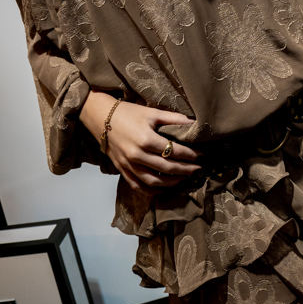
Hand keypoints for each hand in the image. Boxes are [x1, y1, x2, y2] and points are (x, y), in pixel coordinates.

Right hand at [81, 92, 199, 192]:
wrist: (101, 118)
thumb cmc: (127, 113)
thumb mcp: (152, 112)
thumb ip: (173, 119)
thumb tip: (193, 123)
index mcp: (146, 139)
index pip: (174, 151)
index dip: (190, 155)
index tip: (202, 155)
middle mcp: (137, 155)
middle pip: (167, 168)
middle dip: (186, 170)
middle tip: (198, 169)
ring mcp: (128, 165)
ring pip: (154, 182)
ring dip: (172, 183)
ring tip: (184, 179)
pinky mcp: (122, 170)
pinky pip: (138, 186)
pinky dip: (152, 191)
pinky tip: (163, 189)